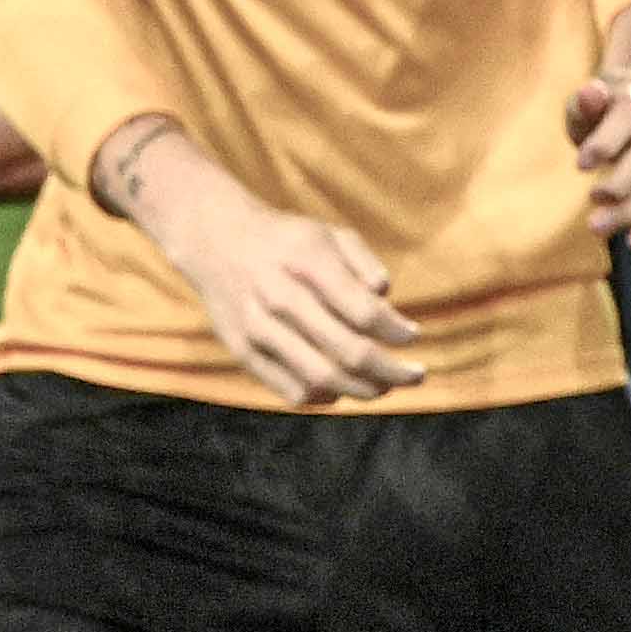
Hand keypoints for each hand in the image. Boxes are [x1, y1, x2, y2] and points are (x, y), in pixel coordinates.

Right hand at [152, 185, 425, 403]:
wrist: (214, 241)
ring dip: (364, 390)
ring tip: (385, 387)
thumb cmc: (287, 241)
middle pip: (349, 352)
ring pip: (322, 379)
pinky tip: (342, 388)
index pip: (364, 312)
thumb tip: (387, 299)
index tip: (413, 335)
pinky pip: (293, 390)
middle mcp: (280, 297)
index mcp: (307, 262)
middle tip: (416, 375)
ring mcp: (258, 328)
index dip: (396, 331)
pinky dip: (325, 397)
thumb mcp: (329, 234)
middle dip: (392, 372)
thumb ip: (364, 263)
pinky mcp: (243, 352)